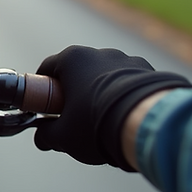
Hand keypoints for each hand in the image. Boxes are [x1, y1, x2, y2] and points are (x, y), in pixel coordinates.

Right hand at [33, 45, 191, 170]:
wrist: (148, 126)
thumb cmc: (97, 125)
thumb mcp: (63, 136)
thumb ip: (46, 135)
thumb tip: (41, 138)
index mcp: (72, 59)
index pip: (47, 69)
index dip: (41, 89)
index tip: (44, 107)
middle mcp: (99, 53)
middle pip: (78, 72)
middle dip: (73, 93)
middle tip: (73, 117)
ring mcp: (127, 60)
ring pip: (105, 76)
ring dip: (101, 93)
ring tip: (105, 120)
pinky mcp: (150, 71)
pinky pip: (129, 83)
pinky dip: (124, 96)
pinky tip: (126, 117)